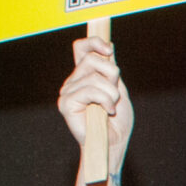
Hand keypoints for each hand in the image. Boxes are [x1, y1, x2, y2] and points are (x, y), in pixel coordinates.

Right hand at [59, 35, 134, 161]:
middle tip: (115, 95)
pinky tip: (107, 112)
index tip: (109, 50)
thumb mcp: (118, 89)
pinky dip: (106, 101)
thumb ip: (111, 71)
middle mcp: (73, 81)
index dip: (94, 42)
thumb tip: (109, 48)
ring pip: (95, 77)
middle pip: (92, 59)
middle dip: (112, 75)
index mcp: (85, 76)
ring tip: (111, 108)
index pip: (82, 48)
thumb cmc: (117, 121)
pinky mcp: (66, 103)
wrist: (114, 143)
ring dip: (111, 94)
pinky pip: (90, 91)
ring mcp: (68, 91)